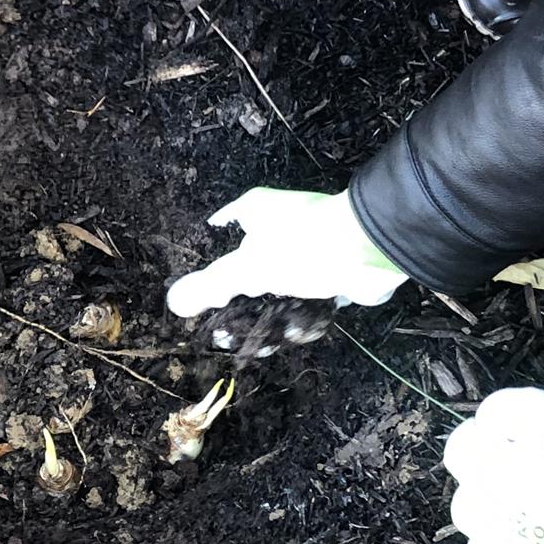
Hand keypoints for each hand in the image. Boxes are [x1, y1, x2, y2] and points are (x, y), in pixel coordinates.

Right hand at [166, 188, 408, 316]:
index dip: (220, 237)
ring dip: (275, 303)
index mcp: (260, 210)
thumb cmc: (299, 247)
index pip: (232, 219)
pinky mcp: (341, 267)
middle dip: (247, 284)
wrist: (368, 249)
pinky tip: (294, 329)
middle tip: (230, 313)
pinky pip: (314, 292)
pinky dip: (305, 310)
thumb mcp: (247, 268)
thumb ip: (211, 286)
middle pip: (259, 253)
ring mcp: (316, 243)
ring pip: (287, 276)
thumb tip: (174, 302)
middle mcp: (288, 222)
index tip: (210, 257)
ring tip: (259, 333)